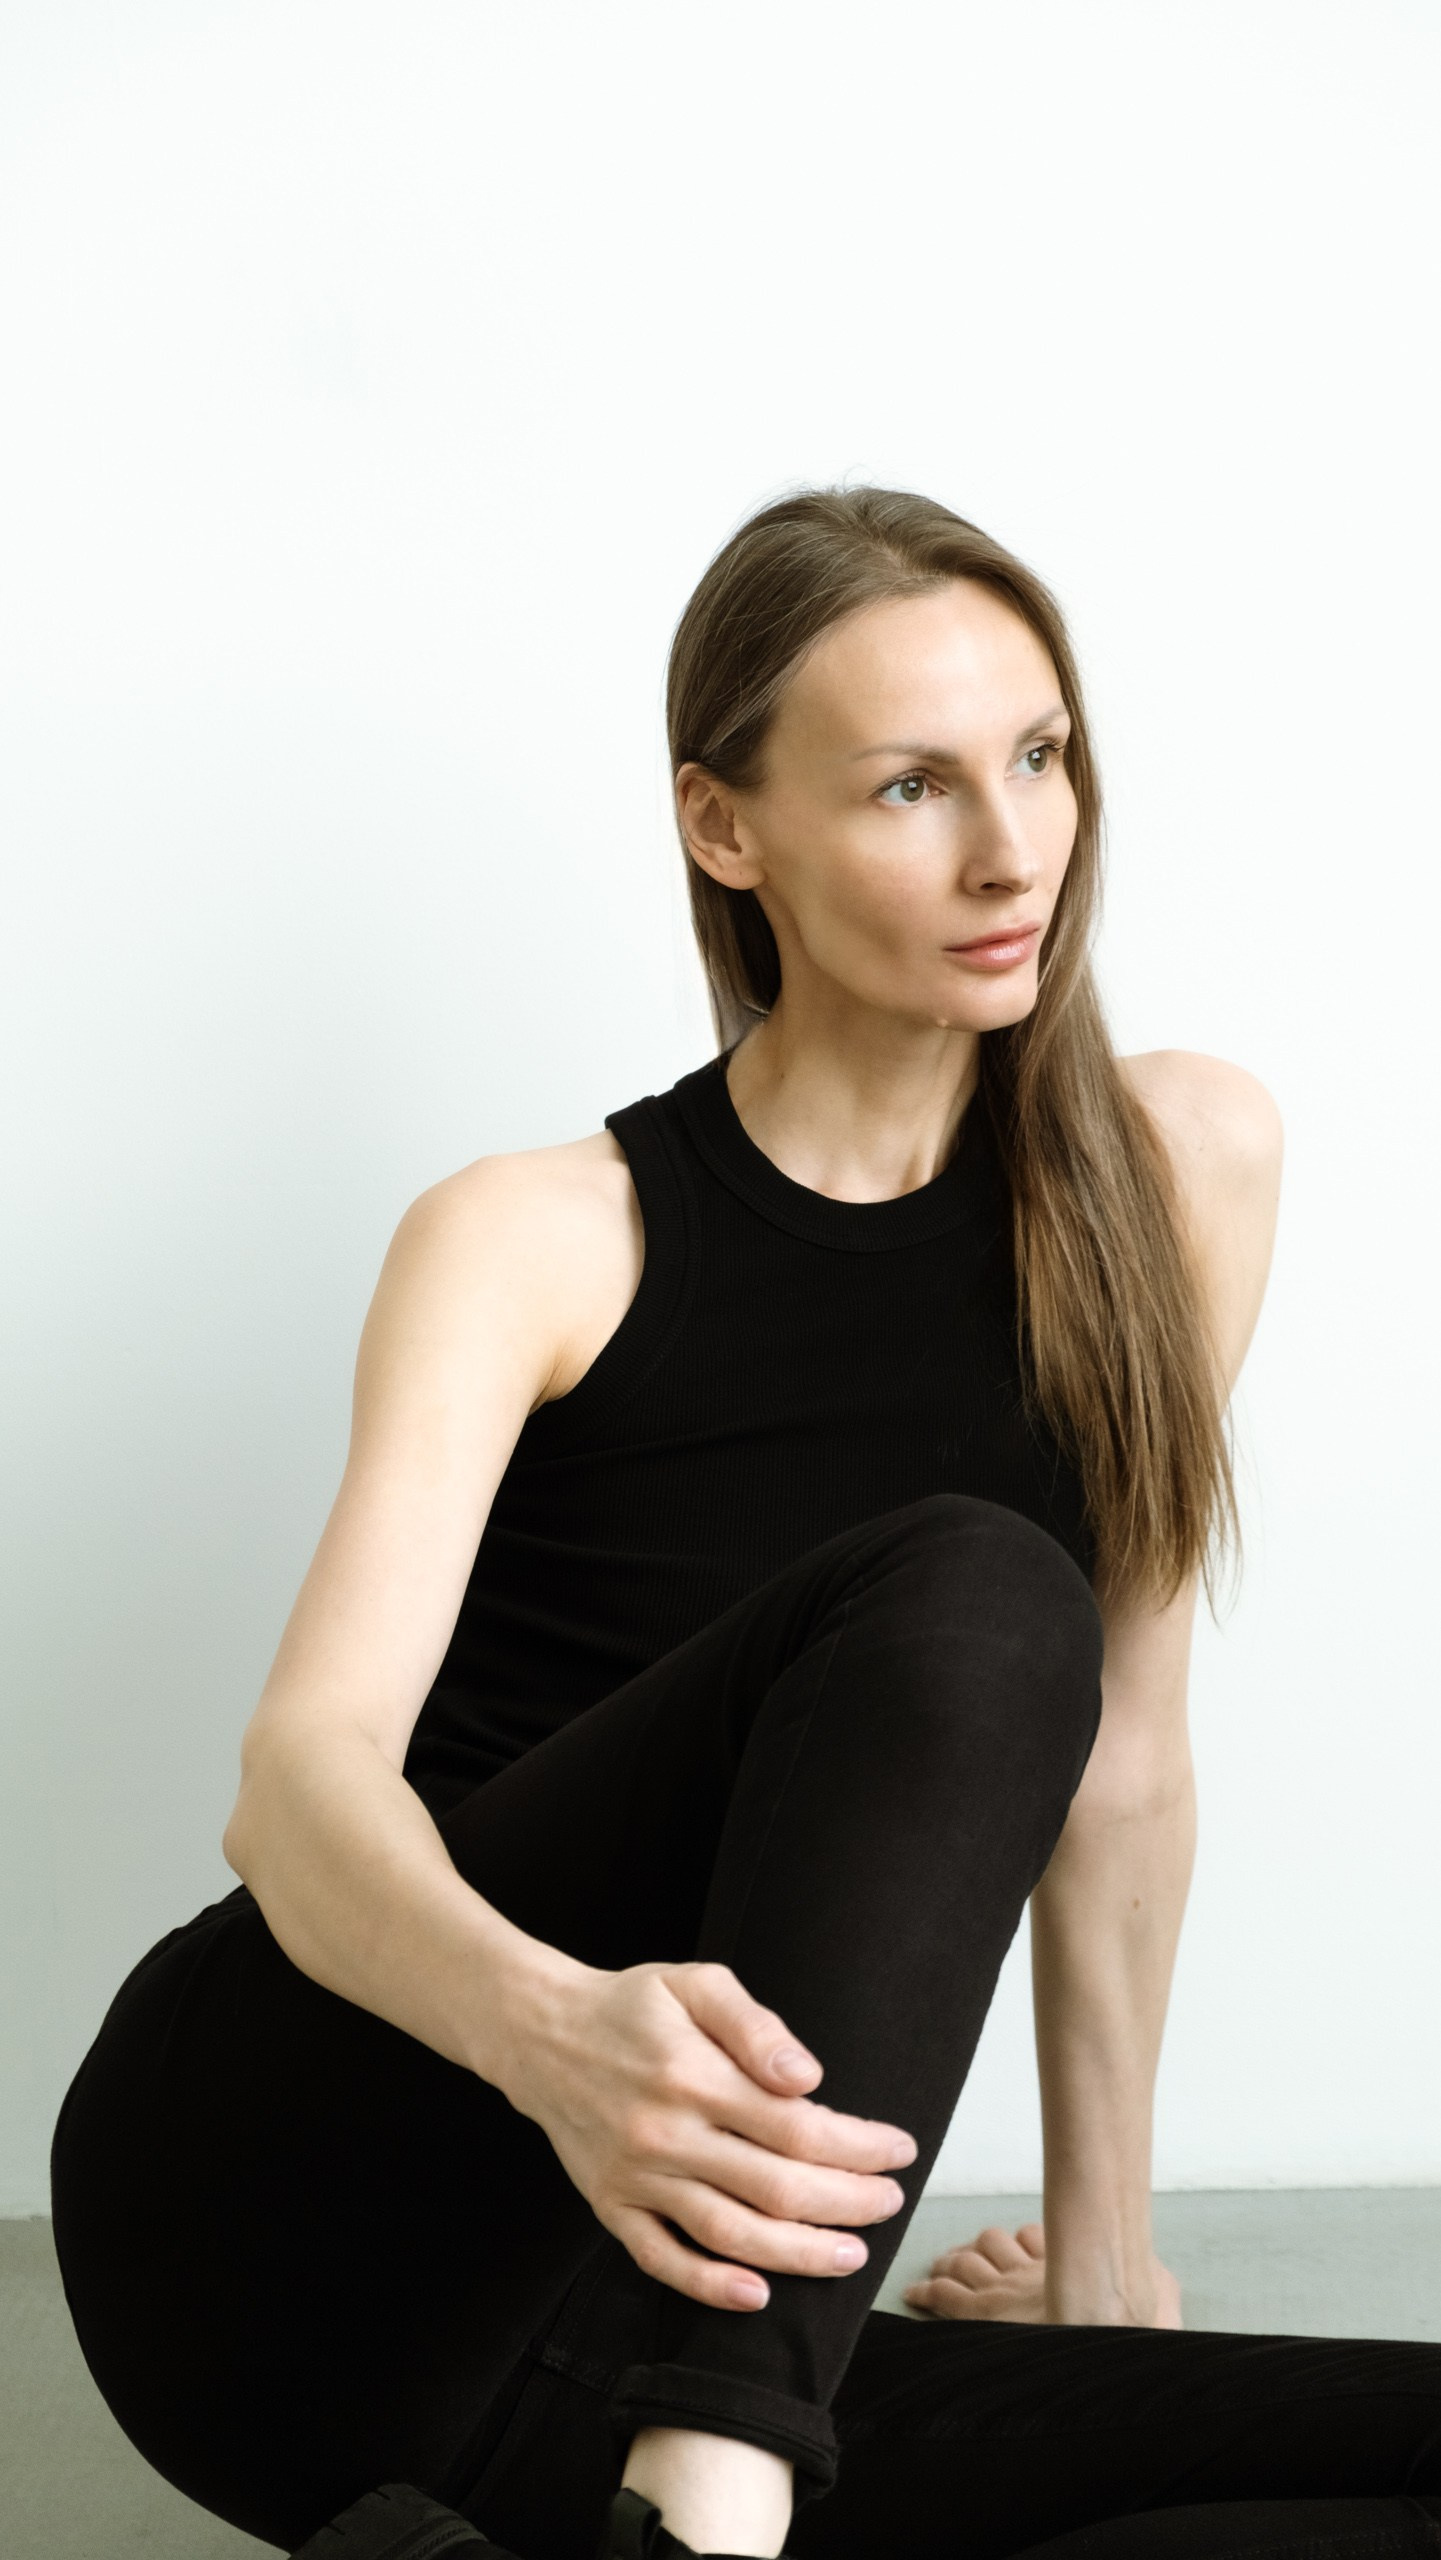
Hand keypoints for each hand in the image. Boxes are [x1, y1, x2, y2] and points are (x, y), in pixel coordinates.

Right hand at [506, 1954, 917, 2312]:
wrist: (539, 2032)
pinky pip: (661, 2259)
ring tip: (849, 2255)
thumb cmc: (630, 2004)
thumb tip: (807, 2078)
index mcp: (695, 2075)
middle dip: (847, 2202)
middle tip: (889, 2202)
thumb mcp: (695, 1983)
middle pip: (775, 2187)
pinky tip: (756, 2295)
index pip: (798, 2126)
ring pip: (728, 2234)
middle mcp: (666, 2134)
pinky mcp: (610, 2206)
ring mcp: (636, 2177)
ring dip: (797, 2253)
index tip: (898, 2150)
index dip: (858, 2146)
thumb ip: (755, 2025)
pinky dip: (709, 2286)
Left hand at [904, 2222, 1182, 2326]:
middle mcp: (1027, 2274)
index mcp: (1062, 2267)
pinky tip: (916, 2291)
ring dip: (955, 2263)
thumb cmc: (1128, 2320)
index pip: (1034, 2240)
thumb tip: (1170, 2301)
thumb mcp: (1163, 2300)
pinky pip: (945, 2295)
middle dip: (983, 2248)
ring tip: (945, 2266)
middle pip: (994, 2242)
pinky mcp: (979, 2313)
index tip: (1023, 2245)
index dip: (1025, 2242)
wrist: (1102, 2330)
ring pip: (966, 2262)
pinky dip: (928, 2290)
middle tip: (973, 2255)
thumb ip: (1162, 2296)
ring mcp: (1000, 2292)